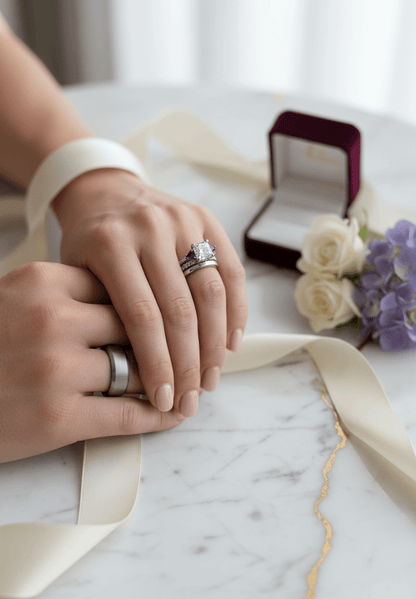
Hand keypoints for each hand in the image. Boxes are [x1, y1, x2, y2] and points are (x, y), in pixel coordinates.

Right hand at [0, 261, 187, 462]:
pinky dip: (158, 416)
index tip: (167, 316)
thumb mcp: (13, 300)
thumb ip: (63, 296)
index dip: (145, 306)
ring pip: (137, 368)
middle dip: (160, 341)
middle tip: (189, 351)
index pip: (118, 288)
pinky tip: (173, 414)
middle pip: (134, 325)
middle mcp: (51, 318)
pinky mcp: (59, 417)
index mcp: (41, 281)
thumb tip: (124, 307)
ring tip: (185, 385)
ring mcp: (56, 368)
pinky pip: (128, 413)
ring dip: (165, 379)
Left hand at [53, 169, 246, 417]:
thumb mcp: (77, 275)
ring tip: (210, 380)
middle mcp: (149, 228)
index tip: (164, 401)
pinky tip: (231, 343)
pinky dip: (236, 311)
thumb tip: (138, 379)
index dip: (157, 365)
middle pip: (180, 310)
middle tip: (190, 401)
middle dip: (190, 365)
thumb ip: (104, 316)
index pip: (142, 316)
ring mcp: (182, 220)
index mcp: (109, 244)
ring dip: (216, 346)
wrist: (105, 193)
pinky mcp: (206, 219)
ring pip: (211, 294)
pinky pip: (231, 271)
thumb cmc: (88, 244)